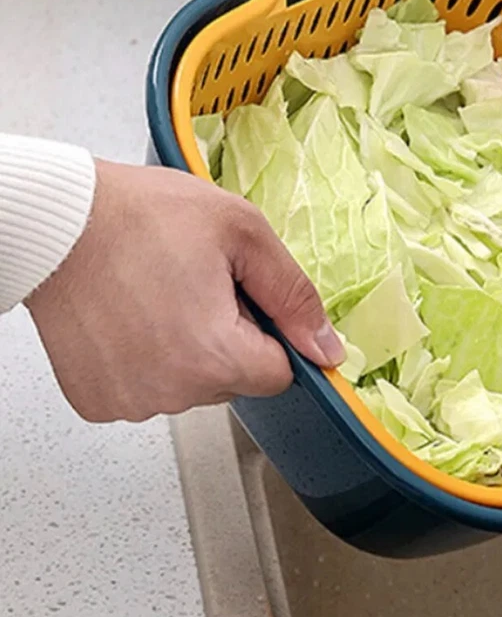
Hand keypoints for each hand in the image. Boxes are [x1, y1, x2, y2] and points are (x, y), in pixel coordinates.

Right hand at [26, 160, 344, 422]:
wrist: (59, 220)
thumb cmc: (143, 215)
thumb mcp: (242, 234)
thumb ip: (294, 296)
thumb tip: (327, 349)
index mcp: (214, 355)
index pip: (279, 374)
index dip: (270, 334)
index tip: (242, 299)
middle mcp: (170, 392)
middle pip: (235, 382)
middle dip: (229, 340)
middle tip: (196, 287)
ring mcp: (129, 401)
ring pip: (193, 388)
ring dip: (189, 352)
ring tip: (160, 297)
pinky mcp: (97, 400)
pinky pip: (149, 389)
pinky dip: (149, 362)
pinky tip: (133, 319)